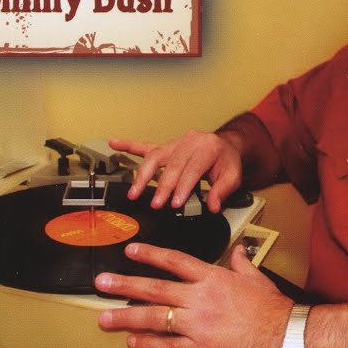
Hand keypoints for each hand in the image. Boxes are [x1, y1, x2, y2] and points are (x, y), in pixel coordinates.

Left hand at [96, 242, 292, 347]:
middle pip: (155, 289)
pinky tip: (133, 343)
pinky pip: (167, 347)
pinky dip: (148, 345)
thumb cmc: (273, 309)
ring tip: (105, 318)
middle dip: (124, 285)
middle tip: (101, 282)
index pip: (175, 262)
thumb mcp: (257, 279)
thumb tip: (238, 250)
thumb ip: (242, 263)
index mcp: (213, 278)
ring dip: (126, 318)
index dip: (149, 255)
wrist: (285, 337)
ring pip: (154, 318)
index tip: (130, 251)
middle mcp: (200, 298)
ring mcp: (197, 325)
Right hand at [109, 131, 241, 212]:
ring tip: (134, 192)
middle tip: (156, 203)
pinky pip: (145, 145)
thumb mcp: (233, 177)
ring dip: (142, 175)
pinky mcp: (165, 146)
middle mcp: (189, 141)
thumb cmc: (226, 162)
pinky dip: (128, 145)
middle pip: (172, 165)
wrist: (225, 147)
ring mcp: (175, 143)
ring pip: (155, 157)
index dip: (183, 187)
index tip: (175, 203)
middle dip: (162, 187)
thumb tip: (212, 205)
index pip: (192, 169)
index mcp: (208, 147)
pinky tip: (114, 144)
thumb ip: (222, 191)